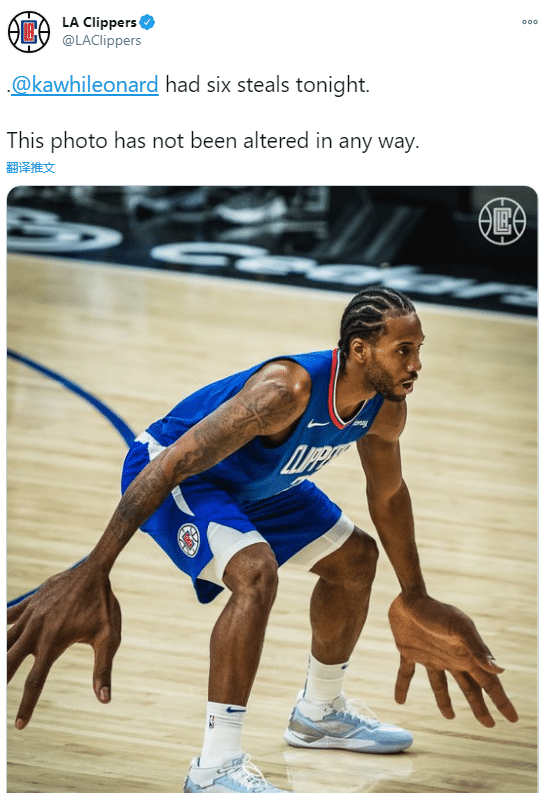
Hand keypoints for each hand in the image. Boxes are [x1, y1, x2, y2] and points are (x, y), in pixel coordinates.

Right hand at [7, 561, 120, 728]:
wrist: (96, 570)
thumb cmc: (104, 606)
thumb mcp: (109, 638)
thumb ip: (103, 669)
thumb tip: (104, 700)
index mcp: (53, 643)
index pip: (35, 682)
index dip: (26, 706)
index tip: (18, 726)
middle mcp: (36, 631)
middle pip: (8, 662)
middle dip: (0, 681)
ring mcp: (30, 615)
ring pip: (3, 639)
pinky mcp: (29, 603)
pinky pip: (7, 615)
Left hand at [388, 593, 517, 726]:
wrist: (409, 598)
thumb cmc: (437, 611)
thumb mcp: (459, 628)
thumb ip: (477, 649)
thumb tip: (499, 670)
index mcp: (466, 654)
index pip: (489, 682)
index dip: (501, 700)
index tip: (513, 718)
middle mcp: (450, 658)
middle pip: (469, 688)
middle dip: (479, 706)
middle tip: (488, 724)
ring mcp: (430, 656)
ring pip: (439, 685)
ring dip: (444, 701)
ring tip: (448, 716)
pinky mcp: (410, 652)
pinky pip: (406, 674)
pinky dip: (403, 686)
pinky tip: (399, 699)